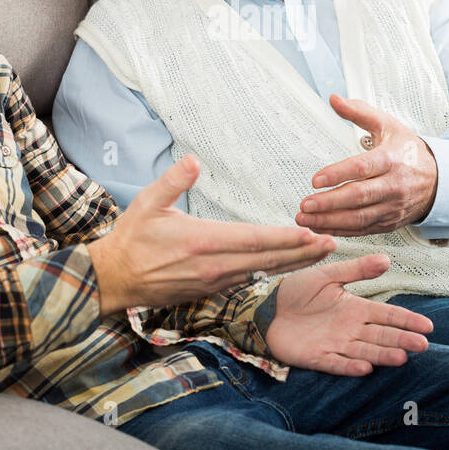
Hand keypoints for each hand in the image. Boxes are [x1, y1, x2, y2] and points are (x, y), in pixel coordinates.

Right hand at [89, 156, 336, 314]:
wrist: (114, 279)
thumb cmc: (131, 238)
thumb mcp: (147, 203)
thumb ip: (173, 180)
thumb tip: (194, 159)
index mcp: (203, 242)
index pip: (254, 239)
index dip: (286, 238)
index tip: (311, 233)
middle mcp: (215, 266)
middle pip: (268, 259)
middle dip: (303, 252)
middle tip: (333, 244)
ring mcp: (214, 281)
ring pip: (263, 272)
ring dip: (294, 263)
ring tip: (322, 254)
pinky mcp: (211, 290)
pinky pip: (250, 280)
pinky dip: (274, 272)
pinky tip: (290, 265)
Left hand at [265, 254, 432, 374]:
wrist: (266, 307)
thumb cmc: (296, 291)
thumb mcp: (327, 275)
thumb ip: (356, 269)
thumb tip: (386, 259)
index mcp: (355, 308)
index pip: (386, 315)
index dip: (406, 320)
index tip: (427, 326)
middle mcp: (350, 329)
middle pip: (381, 336)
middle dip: (402, 340)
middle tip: (422, 345)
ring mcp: (335, 344)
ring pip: (365, 351)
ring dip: (382, 355)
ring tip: (401, 356)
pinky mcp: (318, 357)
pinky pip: (337, 363)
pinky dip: (350, 366)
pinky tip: (365, 368)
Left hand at [296, 94, 437, 236]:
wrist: (439, 179)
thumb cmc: (408, 151)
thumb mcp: (387, 125)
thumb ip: (359, 112)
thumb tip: (334, 99)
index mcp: (391, 159)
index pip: (362, 168)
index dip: (338, 174)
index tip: (315, 180)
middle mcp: (393, 185)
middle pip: (359, 196)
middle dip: (329, 202)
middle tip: (304, 204)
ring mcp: (392, 207)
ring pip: (359, 218)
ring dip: (330, 221)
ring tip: (305, 219)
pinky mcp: (389, 223)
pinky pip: (362, 230)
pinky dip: (340, 232)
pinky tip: (321, 228)